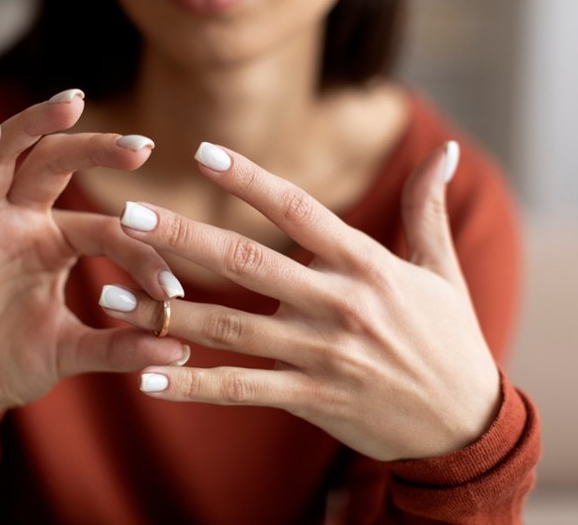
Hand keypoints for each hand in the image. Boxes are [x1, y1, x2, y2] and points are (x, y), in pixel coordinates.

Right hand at [0, 90, 186, 435]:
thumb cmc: (11, 363)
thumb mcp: (72, 350)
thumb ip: (120, 346)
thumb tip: (181, 347)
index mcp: (53, 242)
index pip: (105, 228)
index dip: (141, 253)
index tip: (174, 290)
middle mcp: (18, 223)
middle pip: (55, 164)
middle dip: (96, 148)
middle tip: (143, 145)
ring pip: (3, 159)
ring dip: (34, 127)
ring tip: (71, 104)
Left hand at [102, 141, 500, 460]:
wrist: (467, 424)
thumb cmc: (450, 338)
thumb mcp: (443, 270)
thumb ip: (428, 209)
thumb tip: (447, 152)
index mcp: (367, 264)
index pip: (299, 211)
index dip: (250, 180)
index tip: (201, 153)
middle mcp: (340, 305)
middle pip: (249, 263)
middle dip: (184, 239)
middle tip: (128, 216)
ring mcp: (322, 355)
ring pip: (232, 329)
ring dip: (167, 312)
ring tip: (110, 294)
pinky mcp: (312, 399)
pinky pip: (243, 390)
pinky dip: (193, 385)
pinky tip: (146, 376)